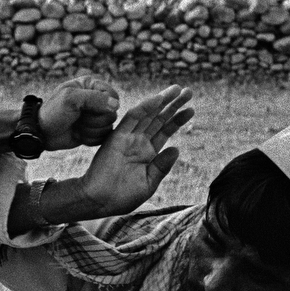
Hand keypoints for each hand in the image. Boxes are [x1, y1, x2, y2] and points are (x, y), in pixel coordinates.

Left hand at [37, 75, 121, 150]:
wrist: (42, 133)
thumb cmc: (53, 112)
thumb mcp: (71, 99)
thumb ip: (94, 98)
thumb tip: (116, 105)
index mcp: (91, 85)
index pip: (112, 95)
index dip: (103, 105)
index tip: (86, 109)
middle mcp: (96, 100)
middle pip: (112, 113)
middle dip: (93, 120)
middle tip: (77, 119)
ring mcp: (95, 116)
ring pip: (108, 127)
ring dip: (90, 130)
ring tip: (76, 126)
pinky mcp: (94, 130)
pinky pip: (103, 137)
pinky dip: (90, 138)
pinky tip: (78, 134)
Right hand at [49, 84, 195, 222]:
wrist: (98, 201)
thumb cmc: (122, 197)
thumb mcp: (148, 183)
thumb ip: (162, 166)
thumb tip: (176, 148)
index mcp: (148, 153)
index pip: (165, 131)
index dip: (178, 119)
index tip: (191, 109)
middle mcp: (138, 142)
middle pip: (159, 119)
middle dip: (173, 104)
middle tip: (188, 91)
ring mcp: (128, 138)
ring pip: (148, 115)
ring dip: (162, 101)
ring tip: (178, 89)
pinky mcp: (116, 137)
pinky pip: (131, 119)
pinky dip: (144, 108)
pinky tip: (157, 99)